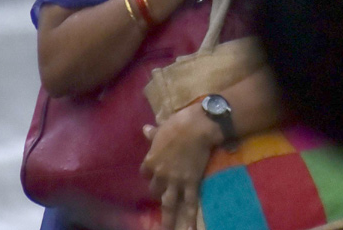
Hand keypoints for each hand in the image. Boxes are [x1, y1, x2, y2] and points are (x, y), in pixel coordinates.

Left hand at [141, 107, 220, 229]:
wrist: (198, 127)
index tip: (155, 172)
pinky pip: (189, 203)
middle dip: (160, 191)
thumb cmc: (179, 123)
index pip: (146, 172)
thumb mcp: (163, 127)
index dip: (151, 172)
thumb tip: (145, 129)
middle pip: (155, 189)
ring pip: (168, 203)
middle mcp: (160, 174)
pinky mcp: (190, 183)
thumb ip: (154, 134)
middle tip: (165, 194)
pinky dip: (189, 218)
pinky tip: (189, 229)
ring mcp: (175, 181)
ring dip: (167, 218)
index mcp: (151, 160)